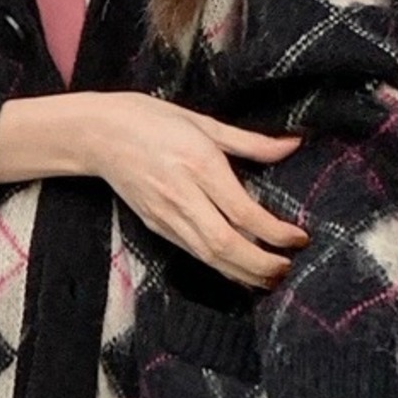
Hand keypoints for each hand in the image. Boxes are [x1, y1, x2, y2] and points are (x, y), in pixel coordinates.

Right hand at [82, 92, 310, 288]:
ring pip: (208, 256)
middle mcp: (182, 195)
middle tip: (287, 269)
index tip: (299, 238)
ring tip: (270, 278)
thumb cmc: (151, 119)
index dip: (275, 232)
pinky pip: (193, 253)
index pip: (243, 212)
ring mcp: (166, 215)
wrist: (98, 134)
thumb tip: (292, 145)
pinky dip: (220, 267)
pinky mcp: (156, 226)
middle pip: (226, 244)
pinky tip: (239, 271)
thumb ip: (250, 141)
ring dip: (243, 273)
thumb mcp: (203, 121)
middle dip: (261, 264)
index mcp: (199, 164)